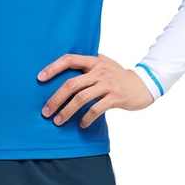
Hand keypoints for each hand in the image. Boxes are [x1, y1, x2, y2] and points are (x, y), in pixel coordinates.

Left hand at [37, 53, 153, 127]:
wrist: (144, 84)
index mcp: (93, 61)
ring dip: (67, 111)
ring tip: (58, 121)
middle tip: (45, 112)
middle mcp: (99, 71)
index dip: (53, 68)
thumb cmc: (118, 76)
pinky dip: (86, 118)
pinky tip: (81, 125)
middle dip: (55, 99)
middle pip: (71, 84)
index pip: (69, 59)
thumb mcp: (103, 65)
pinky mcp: (116, 97)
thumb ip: (87, 68)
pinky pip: (96, 109)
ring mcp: (108, 84)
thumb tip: (61, 78)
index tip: (39, 78)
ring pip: (81, 98)